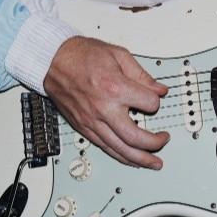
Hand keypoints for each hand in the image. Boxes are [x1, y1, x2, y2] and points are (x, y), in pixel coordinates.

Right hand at [44, 37, 170, 168]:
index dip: (156, 101)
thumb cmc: (81, 55)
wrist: (53, 61)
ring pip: (120, 149)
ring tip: (154, 162)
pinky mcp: (83, 127)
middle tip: (164, 140)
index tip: (155, 98)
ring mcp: (92, 121)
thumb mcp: (117, 55)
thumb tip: (159, 89)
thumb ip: (141, 74)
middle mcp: (104, 108)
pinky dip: (120, 156)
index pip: (149, 104)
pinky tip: (131, 159)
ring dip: (140, 159)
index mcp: (115, 87)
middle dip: (155, 142)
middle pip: (136, 137)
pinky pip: (105, 148)